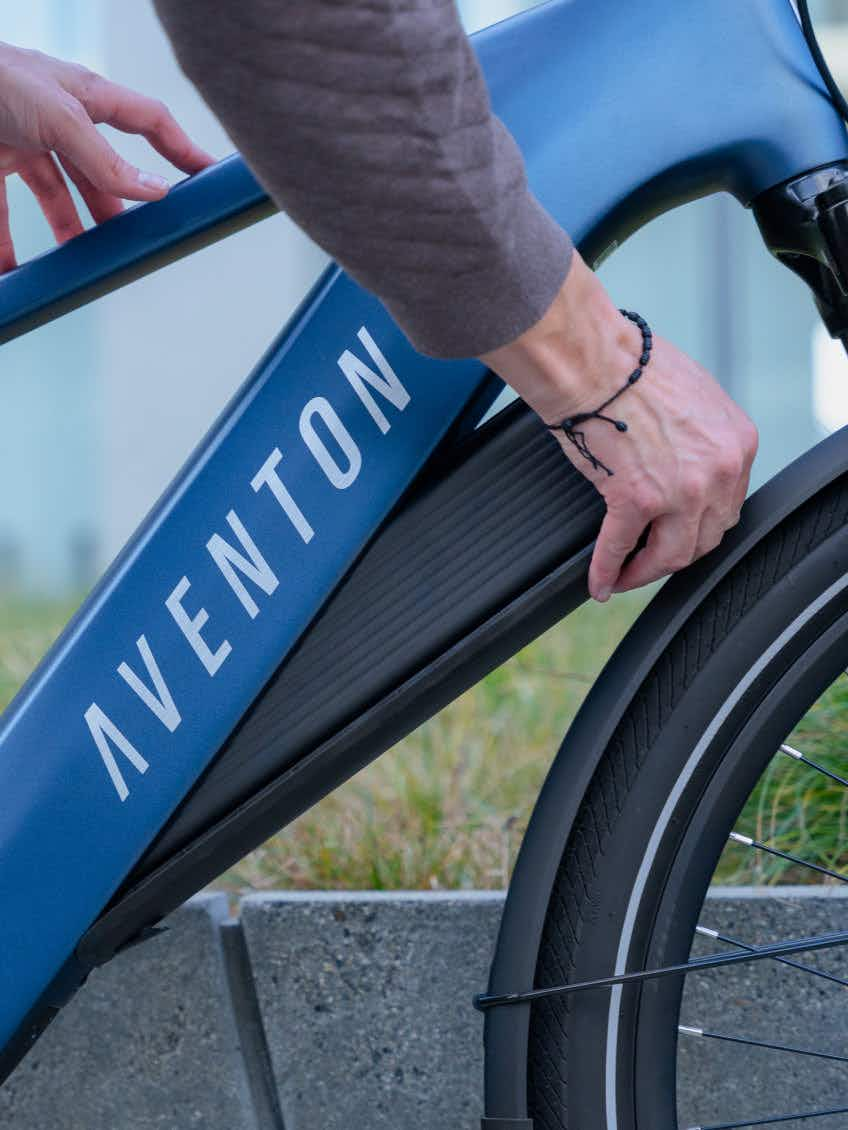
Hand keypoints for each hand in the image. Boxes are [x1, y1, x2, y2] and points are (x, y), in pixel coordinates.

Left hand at [0, 41, 213, 270]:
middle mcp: (60, 120)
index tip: (208, 179)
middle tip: (138, 244)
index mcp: (87, 98)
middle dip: (118, 210)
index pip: (149, 122)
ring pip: (56, 195)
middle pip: (102, 172)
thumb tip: (155, 191)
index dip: (182, 149)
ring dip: (68, 232)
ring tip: (81, 268)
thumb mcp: (60, 118)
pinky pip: (4, 211)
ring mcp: (24, 141)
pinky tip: (13, 273)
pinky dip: (8, 245)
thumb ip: (105, 158)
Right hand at [480, 252, 757, 602]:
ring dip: (646, 573)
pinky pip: (620, 548)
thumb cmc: (632, 366)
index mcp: (736, 445)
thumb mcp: (695, 397)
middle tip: (651, 562)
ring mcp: (678, 491)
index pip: (728, 505)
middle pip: (705, 537)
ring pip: (672, 554)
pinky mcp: (634, 500)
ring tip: (625, 578)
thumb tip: (685, 459)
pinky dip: (607, 571)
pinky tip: (598, 583)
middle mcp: (717, 472)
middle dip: (676, 555)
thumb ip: (701, 436)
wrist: (594, 359)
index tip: (678, 534)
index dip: (699, 526)